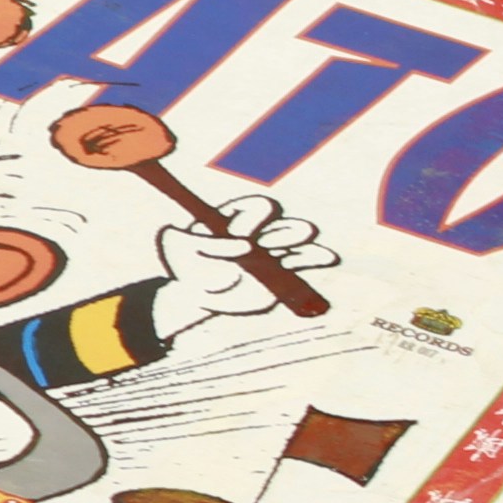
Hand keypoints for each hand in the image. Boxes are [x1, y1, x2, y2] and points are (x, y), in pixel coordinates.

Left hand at [157, 194, 334, 328]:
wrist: (194, 295)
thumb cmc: (183, 264)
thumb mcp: (179, 248)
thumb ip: (203, 242)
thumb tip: (245, 247)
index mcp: (234, 216)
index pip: (253, 208)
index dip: (251, 219)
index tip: (240, 236)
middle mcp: (257, 229)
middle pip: (280, 222)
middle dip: (279, 233)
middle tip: (267, 247)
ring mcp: (272, 249)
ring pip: (295, 238)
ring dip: (296, 243)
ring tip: (287, 256)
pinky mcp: (284, 271)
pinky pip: (304, 259)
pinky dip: (314, 257)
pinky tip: (324, 257)